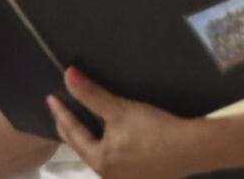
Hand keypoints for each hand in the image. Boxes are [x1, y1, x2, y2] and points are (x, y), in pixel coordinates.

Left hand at [48, 67, 211, 178]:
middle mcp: (108, 175)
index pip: (73, 133)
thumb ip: (91, 94)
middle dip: (69, 129)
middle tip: (60, 111)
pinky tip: (108, 138)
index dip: (61, 114)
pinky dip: (104, 145)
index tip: (50, 98)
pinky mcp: (141, 176)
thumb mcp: (120, 109)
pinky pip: (113, 158)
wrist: (193, 149)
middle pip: (82, 148)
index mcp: (100, 161)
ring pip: (97, 155)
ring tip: (79, 123)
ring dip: (87, 138)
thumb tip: (68, 74)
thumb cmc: (153, 129)